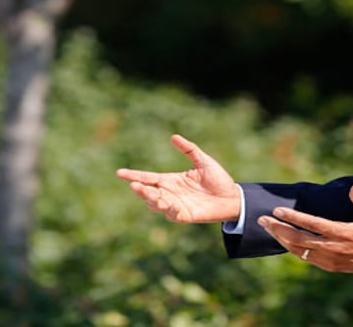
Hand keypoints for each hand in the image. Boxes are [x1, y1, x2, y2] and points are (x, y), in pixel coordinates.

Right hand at [115, 134, 240, 222]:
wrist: (232, 197)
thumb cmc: (218, 179)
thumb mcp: (203, 161)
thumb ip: (189, 150)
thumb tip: (173, 137)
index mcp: (171, 180)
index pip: (148, 177)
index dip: (134, 175)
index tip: (119, 173)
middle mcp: (170, 193)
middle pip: (148, 192)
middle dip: (140, 189)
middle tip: (135, 185)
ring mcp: (175, 205)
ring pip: (155, 203)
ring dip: (150, 198)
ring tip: (148, 191)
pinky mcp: (184, 215)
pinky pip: (171, 213)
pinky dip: (168, 208)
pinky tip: (167, 203)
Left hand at [258, 184, 352, 274]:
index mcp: (342, 233)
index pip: (312, 224)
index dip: (293, 217)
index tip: (278, 210)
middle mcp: (333, 247)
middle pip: (298, 239)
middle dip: (278, 229)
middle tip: (262, 219)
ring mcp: (330, 259)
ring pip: (299, 250)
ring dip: (282, 239)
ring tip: (269, 229)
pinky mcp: (330, 266)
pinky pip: (307, 258)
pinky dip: (294, 249)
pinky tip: (285, 241)